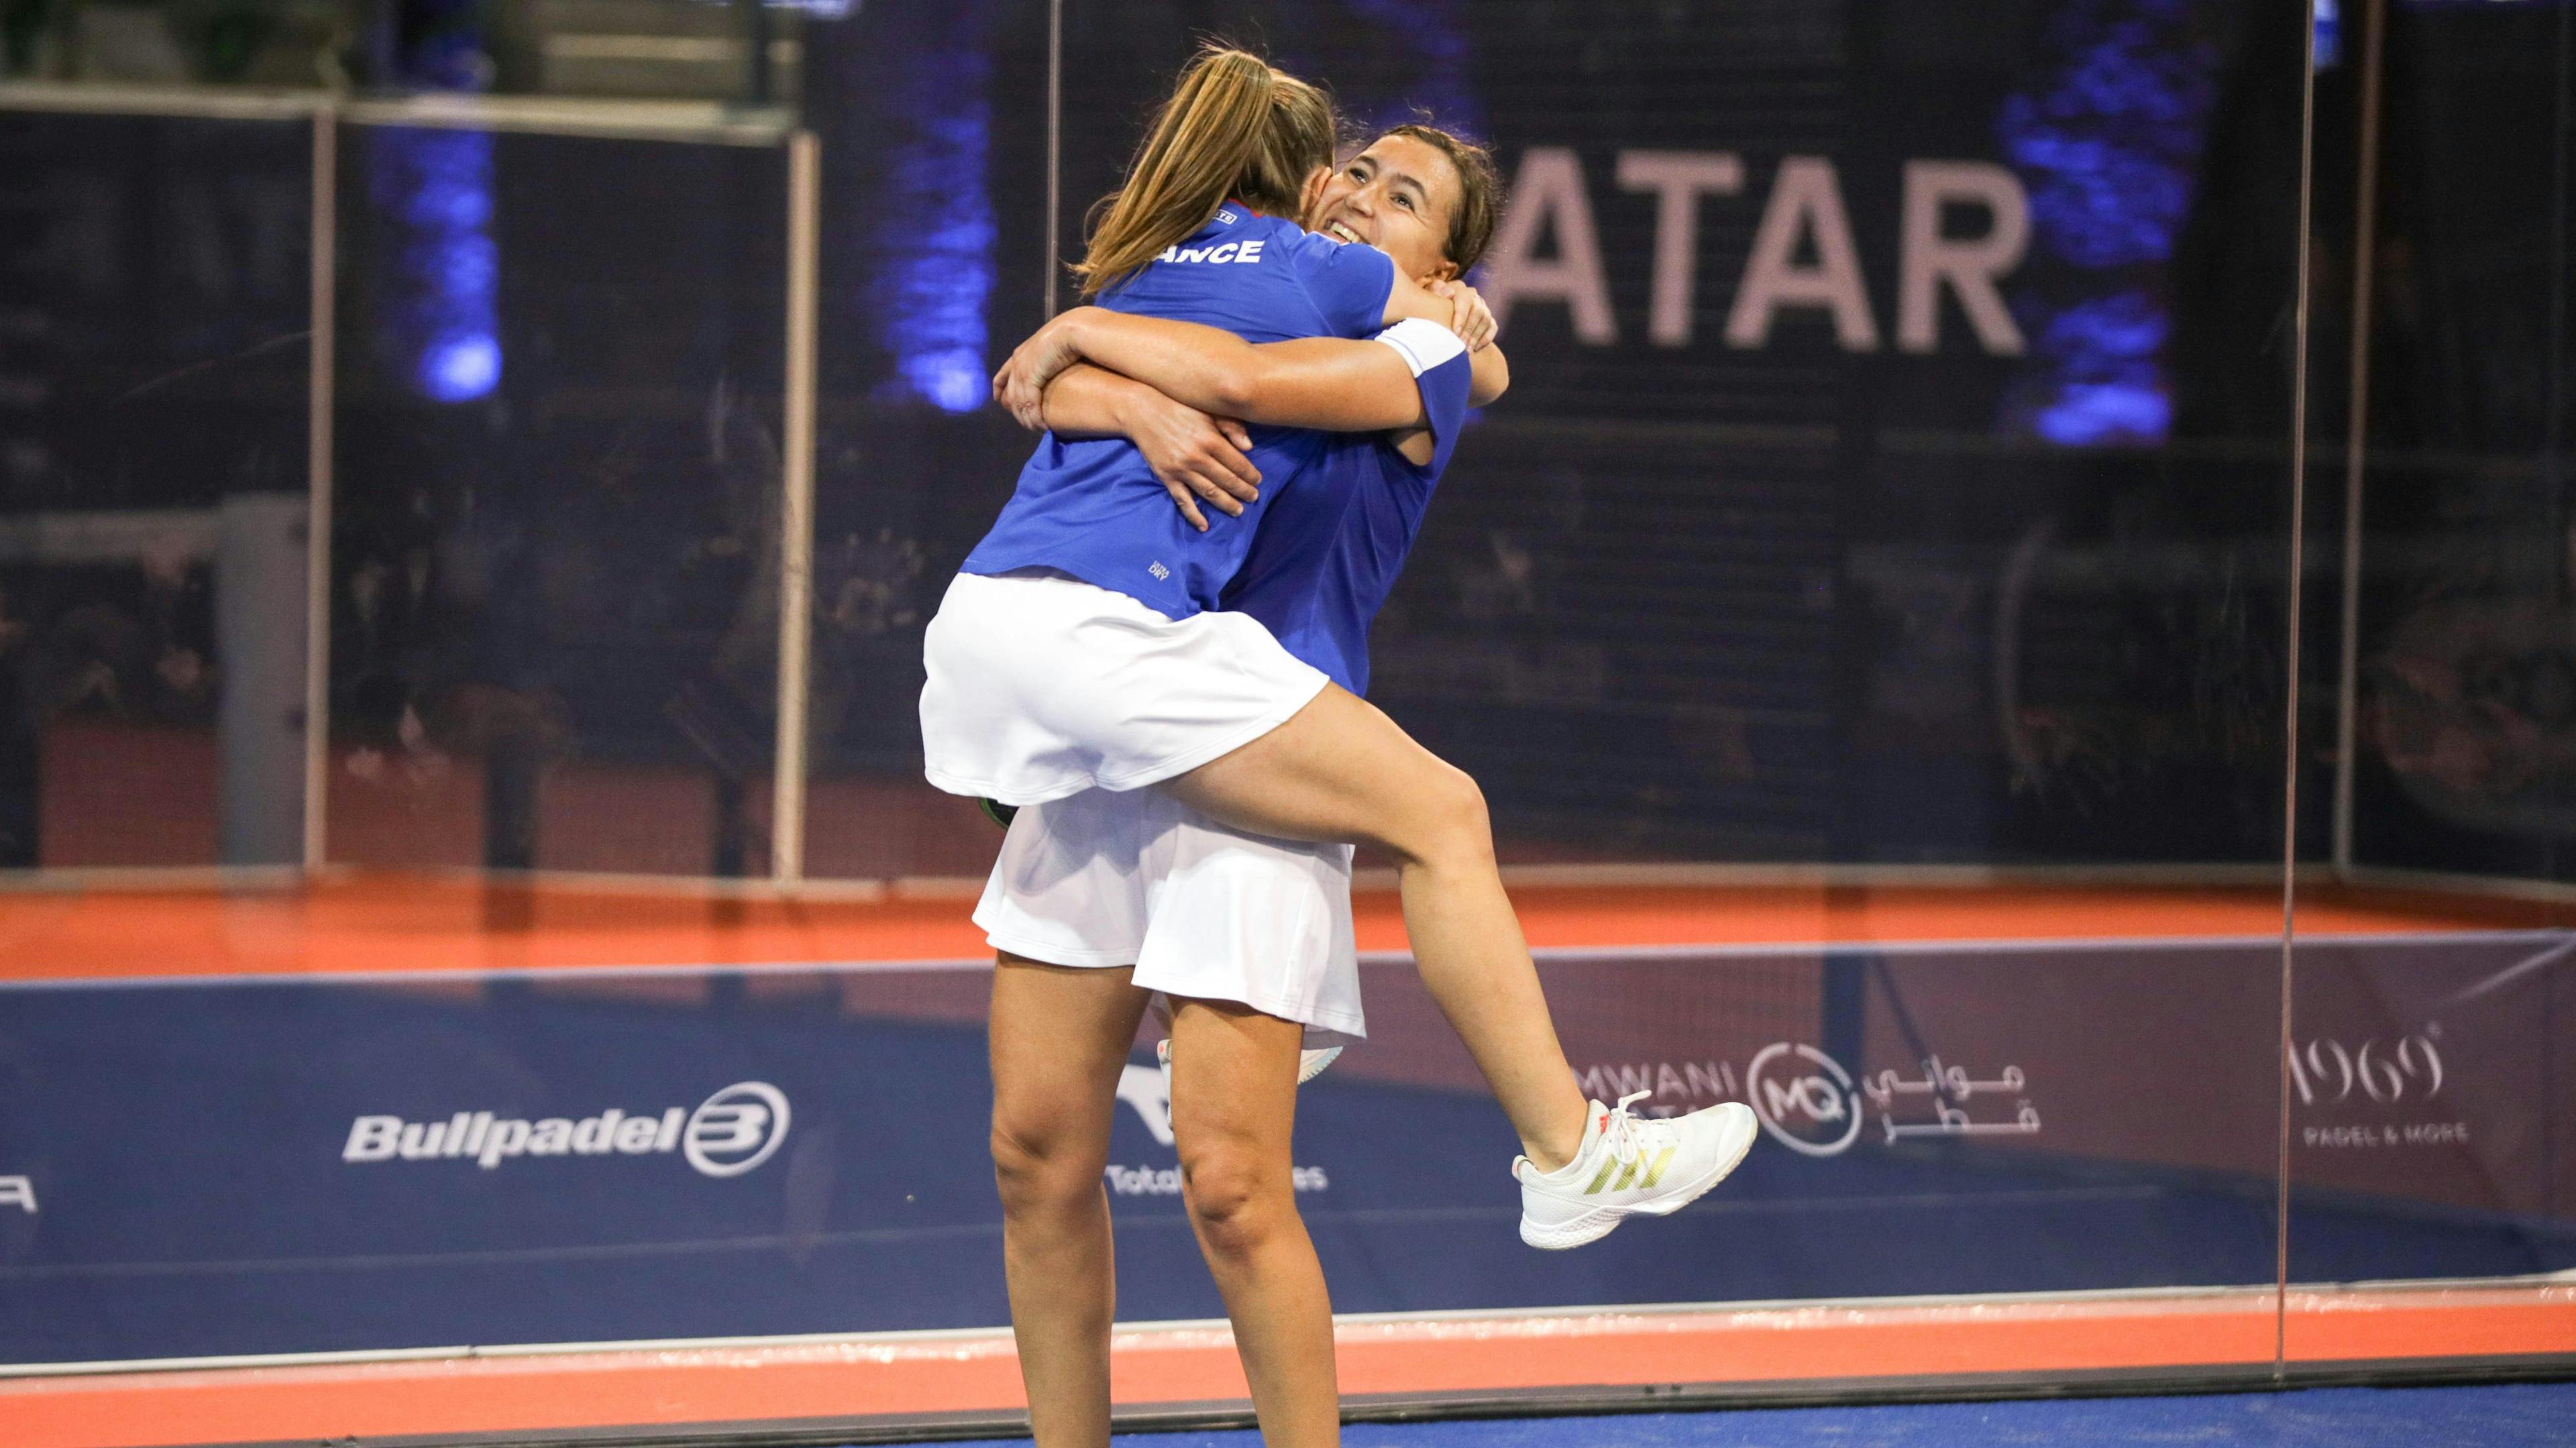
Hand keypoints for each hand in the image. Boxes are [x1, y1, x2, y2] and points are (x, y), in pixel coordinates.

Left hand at [992, 309, 1096, 427]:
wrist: (1074, 329)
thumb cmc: (1072, 335)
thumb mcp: (1054, 346)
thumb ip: (1048, 357)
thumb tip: (1054, 364)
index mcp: (1021, 353)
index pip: (1003, 375)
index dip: (999, 389)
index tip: (998, 399)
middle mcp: (1018, 362)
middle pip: (1010, 394)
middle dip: (1017, 412)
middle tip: (1028, 424)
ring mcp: (1023, 370)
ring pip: (1019, 402)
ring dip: (1028, 419)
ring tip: (1037, 429)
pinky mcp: (1031, 377)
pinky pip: (1029, 403)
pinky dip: (1035, 417)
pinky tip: (1043, 426)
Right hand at [1127, 395, 1258, 531]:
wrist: (1143, 411)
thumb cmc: (1179, 408)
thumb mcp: (1208, 411)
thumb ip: (1231, 427)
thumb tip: (1249, 447)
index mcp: (1210, 440)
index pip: (1238, 464)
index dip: (1251, 474)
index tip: (1259, 481)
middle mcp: (1197, 457)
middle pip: (1227, 480)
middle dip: (1243, 491)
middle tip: (1253, 498)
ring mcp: (1181, 470)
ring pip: (1209, 493)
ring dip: (1226, 504)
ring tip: (1238, 510)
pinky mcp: (1167, 477)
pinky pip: (1183, 500)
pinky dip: (1194, 515)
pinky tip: (1204, 525)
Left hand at [1430, 279, 1495, 350]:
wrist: (1438, 317)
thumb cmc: (1431, 308)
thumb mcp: (1429, 298)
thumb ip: (1436, 292)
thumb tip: (1449, 292)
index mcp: (1460, 290)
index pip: (1465, 299)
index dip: (1461, 316)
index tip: (1455, 332)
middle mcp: (1474, 297)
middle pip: (1478, 311)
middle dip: (1469, 330)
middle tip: (1461, 345)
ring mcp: (1483, 308)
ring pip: (1486, 319)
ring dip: (1477, 336)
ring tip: (1467, 350)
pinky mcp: (1489, 319)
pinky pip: (1493, 327)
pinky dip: (1486, 338)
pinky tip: (1475, 348)